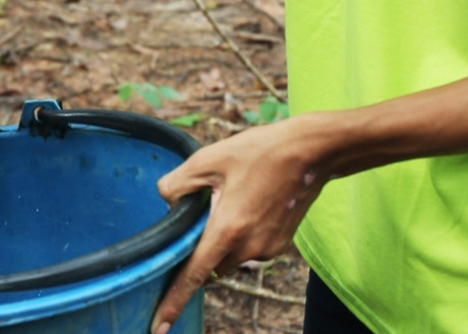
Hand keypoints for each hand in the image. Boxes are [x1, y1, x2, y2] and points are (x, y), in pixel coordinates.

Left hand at [150, 117, 327, 333]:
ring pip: (230, 256)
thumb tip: (167, 202)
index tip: (157, 328)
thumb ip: (177, 184)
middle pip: (209, 263)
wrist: (310, 152)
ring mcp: (267, 249)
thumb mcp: (208, 159)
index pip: (193, 276)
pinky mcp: (279, 245)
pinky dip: (242, 234)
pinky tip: (251, 201)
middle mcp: (248, 248)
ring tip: (234, 196)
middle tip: (204, 207)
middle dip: (200, 247)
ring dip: (223, 239)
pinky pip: (249, 248)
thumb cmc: (258, 152)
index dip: (173, 302)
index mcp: (227, 229)